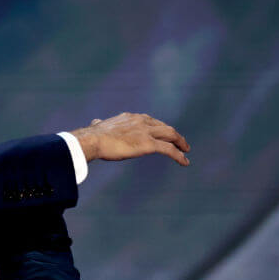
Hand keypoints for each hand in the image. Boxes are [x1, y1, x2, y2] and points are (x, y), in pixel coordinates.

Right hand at [71, 112, 189, 164]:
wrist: (92, 140)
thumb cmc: (92, 136)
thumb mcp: (98, 126)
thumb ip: (100, 124)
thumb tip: (95, 122)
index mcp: (130, 117)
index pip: (150, 121)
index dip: (158, 128)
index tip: (161, 133)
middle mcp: (141, 121)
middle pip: (164, 127)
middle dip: (173, 134)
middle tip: (179, 142)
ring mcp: (146, 132)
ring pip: (171, 135)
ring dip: (180, 142)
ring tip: (185, 150)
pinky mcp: (149, 144)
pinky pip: (169, 149)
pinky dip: (179, 155)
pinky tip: (184, 162)